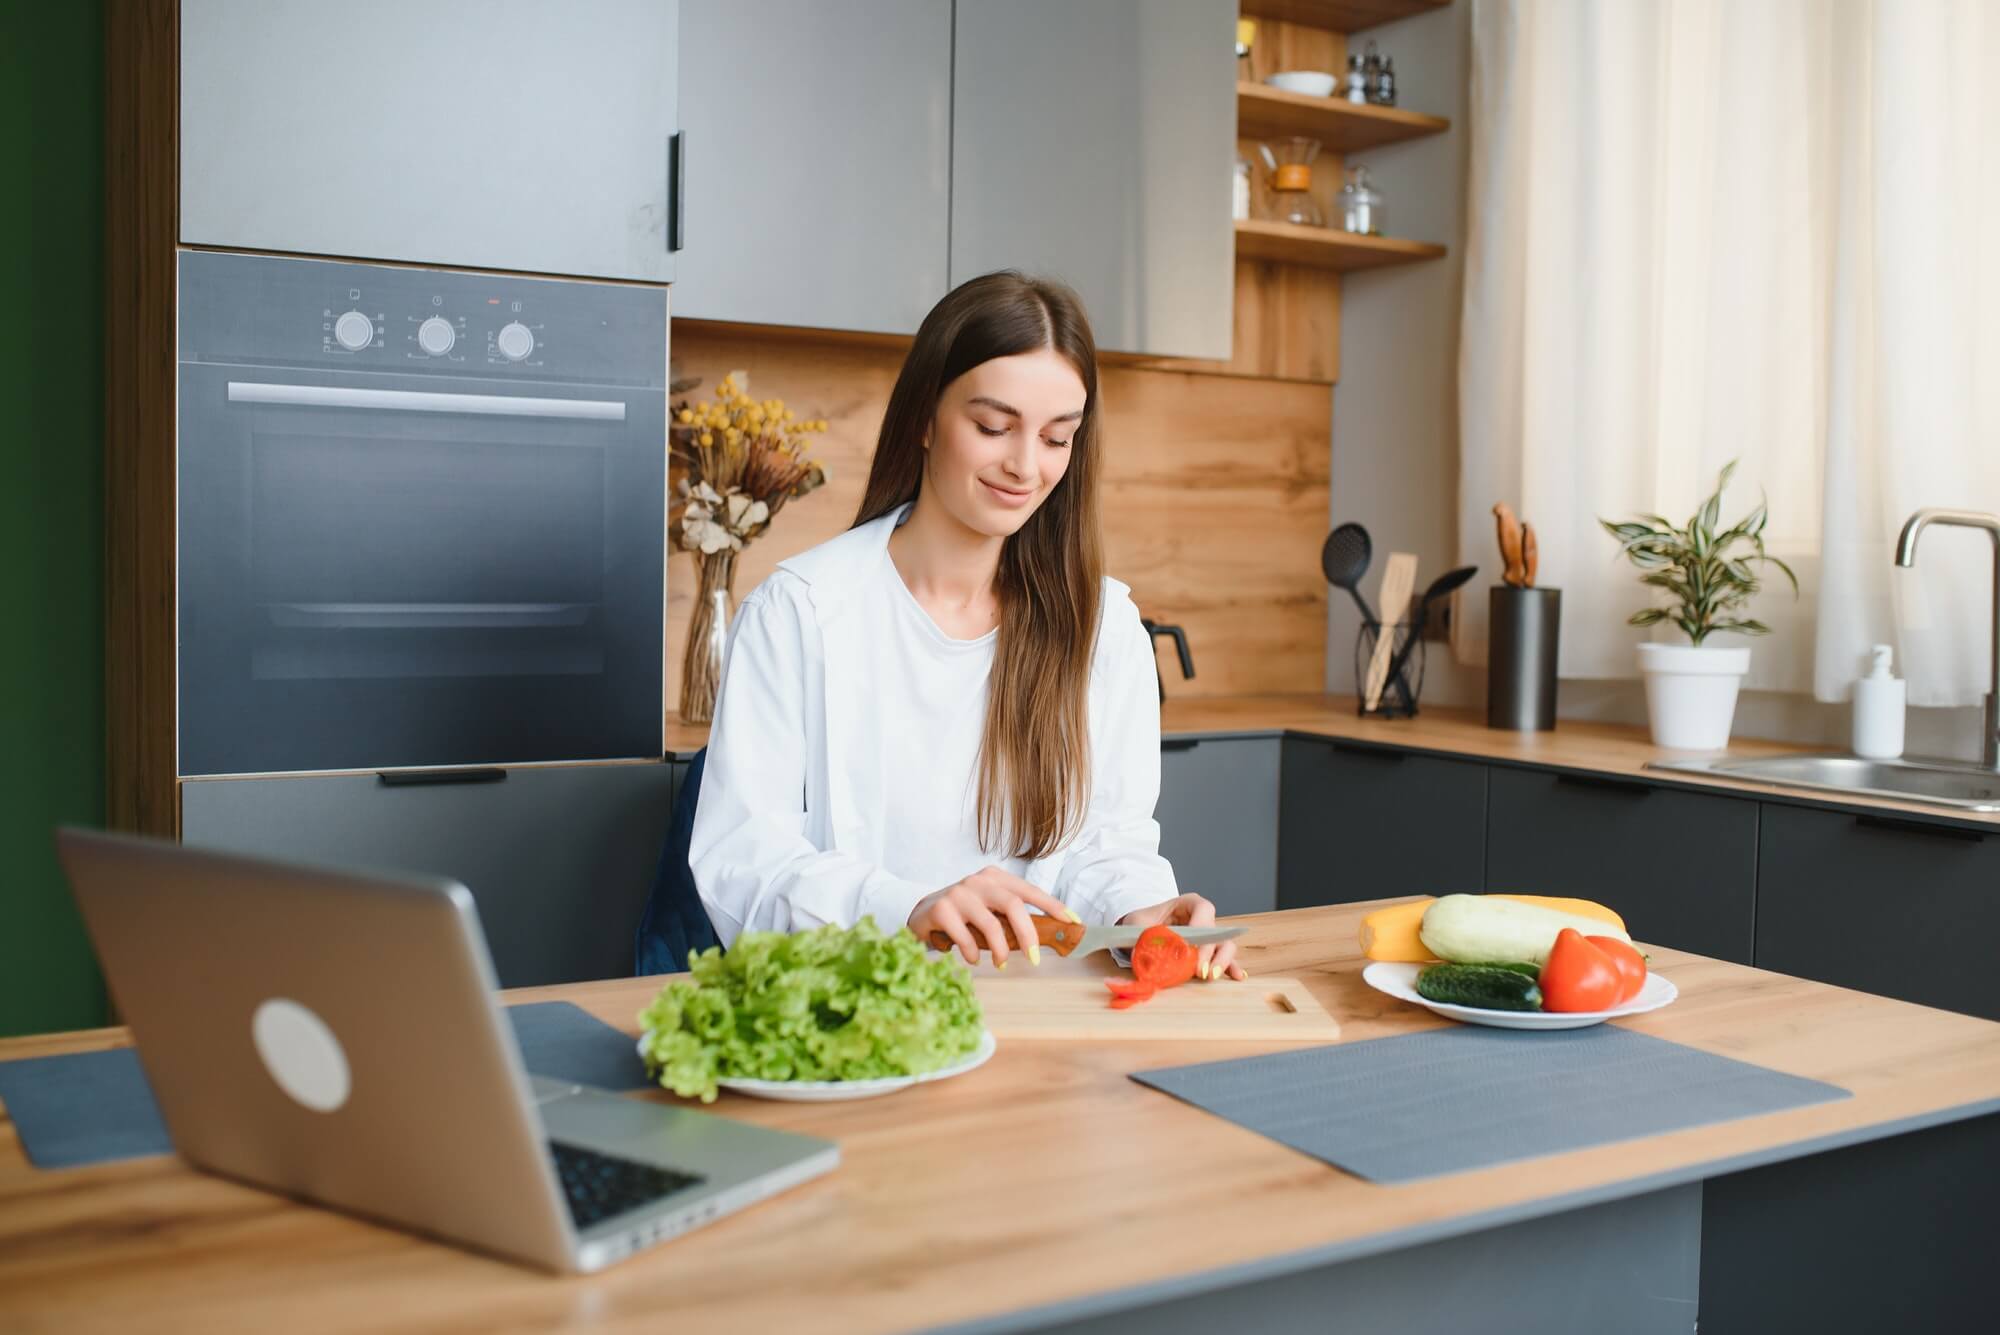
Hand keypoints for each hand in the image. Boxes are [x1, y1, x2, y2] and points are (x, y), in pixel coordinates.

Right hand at [908, 867, 1080, 966]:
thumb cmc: (964, 914)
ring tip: (1000, 964)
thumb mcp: (990, 909)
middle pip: (1013, 905)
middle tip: (1034, 959)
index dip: (1053, 906)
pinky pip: (965, 938)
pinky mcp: (941, 909)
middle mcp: (979, 881)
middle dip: (1028, 934)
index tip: (1073, 921)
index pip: (1030, 891)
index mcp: (996, 878)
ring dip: (1000, 950)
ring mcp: (959, 893)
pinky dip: (973, 954)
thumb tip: (1046, 938)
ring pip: (991, 924)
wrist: (922, 913)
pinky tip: (973, 959)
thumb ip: (1010, 918)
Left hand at [1118, 893, 1244, 980]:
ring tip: (1210, 976)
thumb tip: (1148, 951)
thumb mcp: (1136, 924)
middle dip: (1210, 952)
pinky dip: (1229, 968)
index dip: (1201, 926)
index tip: (1190, 945)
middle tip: (1199, 970)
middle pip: (1216, 931)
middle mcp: (1202, 919)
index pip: (1203, 909)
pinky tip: (1236, 976)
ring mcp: (1207, 937)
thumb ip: (1142, 935)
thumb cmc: (1139, 922)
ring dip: (1221, 962)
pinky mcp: (1208, 954)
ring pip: (1224, 946)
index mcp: (1187, 904)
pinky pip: (1223, 959)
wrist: (1138, 931)